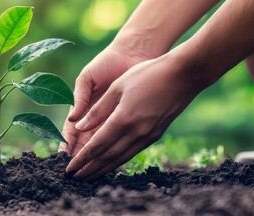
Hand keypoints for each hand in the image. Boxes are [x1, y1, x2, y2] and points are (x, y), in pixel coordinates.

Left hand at [65, 54, 204, 181]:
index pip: (97, 145)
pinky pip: (132, 153)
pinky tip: (110, 164)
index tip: (69, 168)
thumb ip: (97, 110)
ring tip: (89, 176)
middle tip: (75, 178)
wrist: (183, 75)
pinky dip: (118, 161)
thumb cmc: (147, 75)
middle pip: (107, 157)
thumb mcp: (117, 87)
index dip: (81, 158)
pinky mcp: (155, 135)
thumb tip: (78, 127)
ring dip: (103, 169)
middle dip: (89, 169)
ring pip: (120, 158)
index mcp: (123, 119)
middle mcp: (136, 132)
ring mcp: (148, 136)